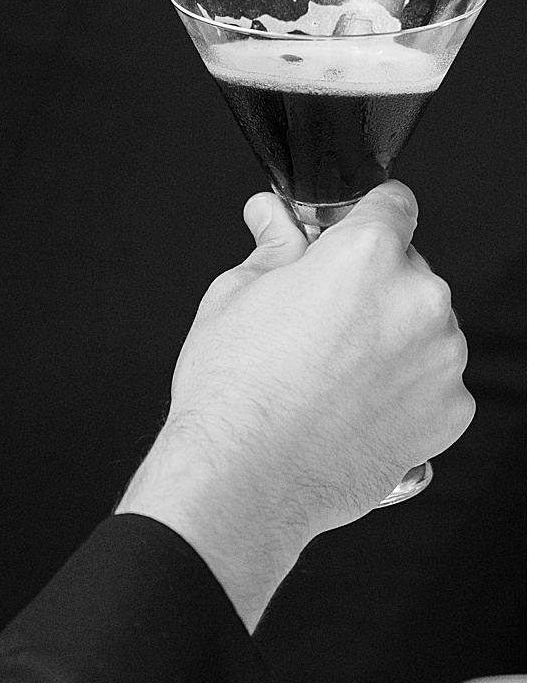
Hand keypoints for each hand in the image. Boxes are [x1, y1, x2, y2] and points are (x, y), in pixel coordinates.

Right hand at [119, 181, 472, 627]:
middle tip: (316, 329)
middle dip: (370, 290)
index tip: (348, 240)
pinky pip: (433, 385)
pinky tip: (351, 411)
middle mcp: (418, 297)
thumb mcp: (233, 299)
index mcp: (365, 255)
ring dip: (390, 343)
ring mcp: (442, 356)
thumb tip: (272, 218)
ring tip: (329, 380)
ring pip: (423, 329)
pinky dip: (402, 394)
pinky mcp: (451, 409)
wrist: (243, 479)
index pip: (392, 202)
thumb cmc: (232, 396)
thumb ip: (271, 249)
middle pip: (407, 271)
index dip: (363, 219)